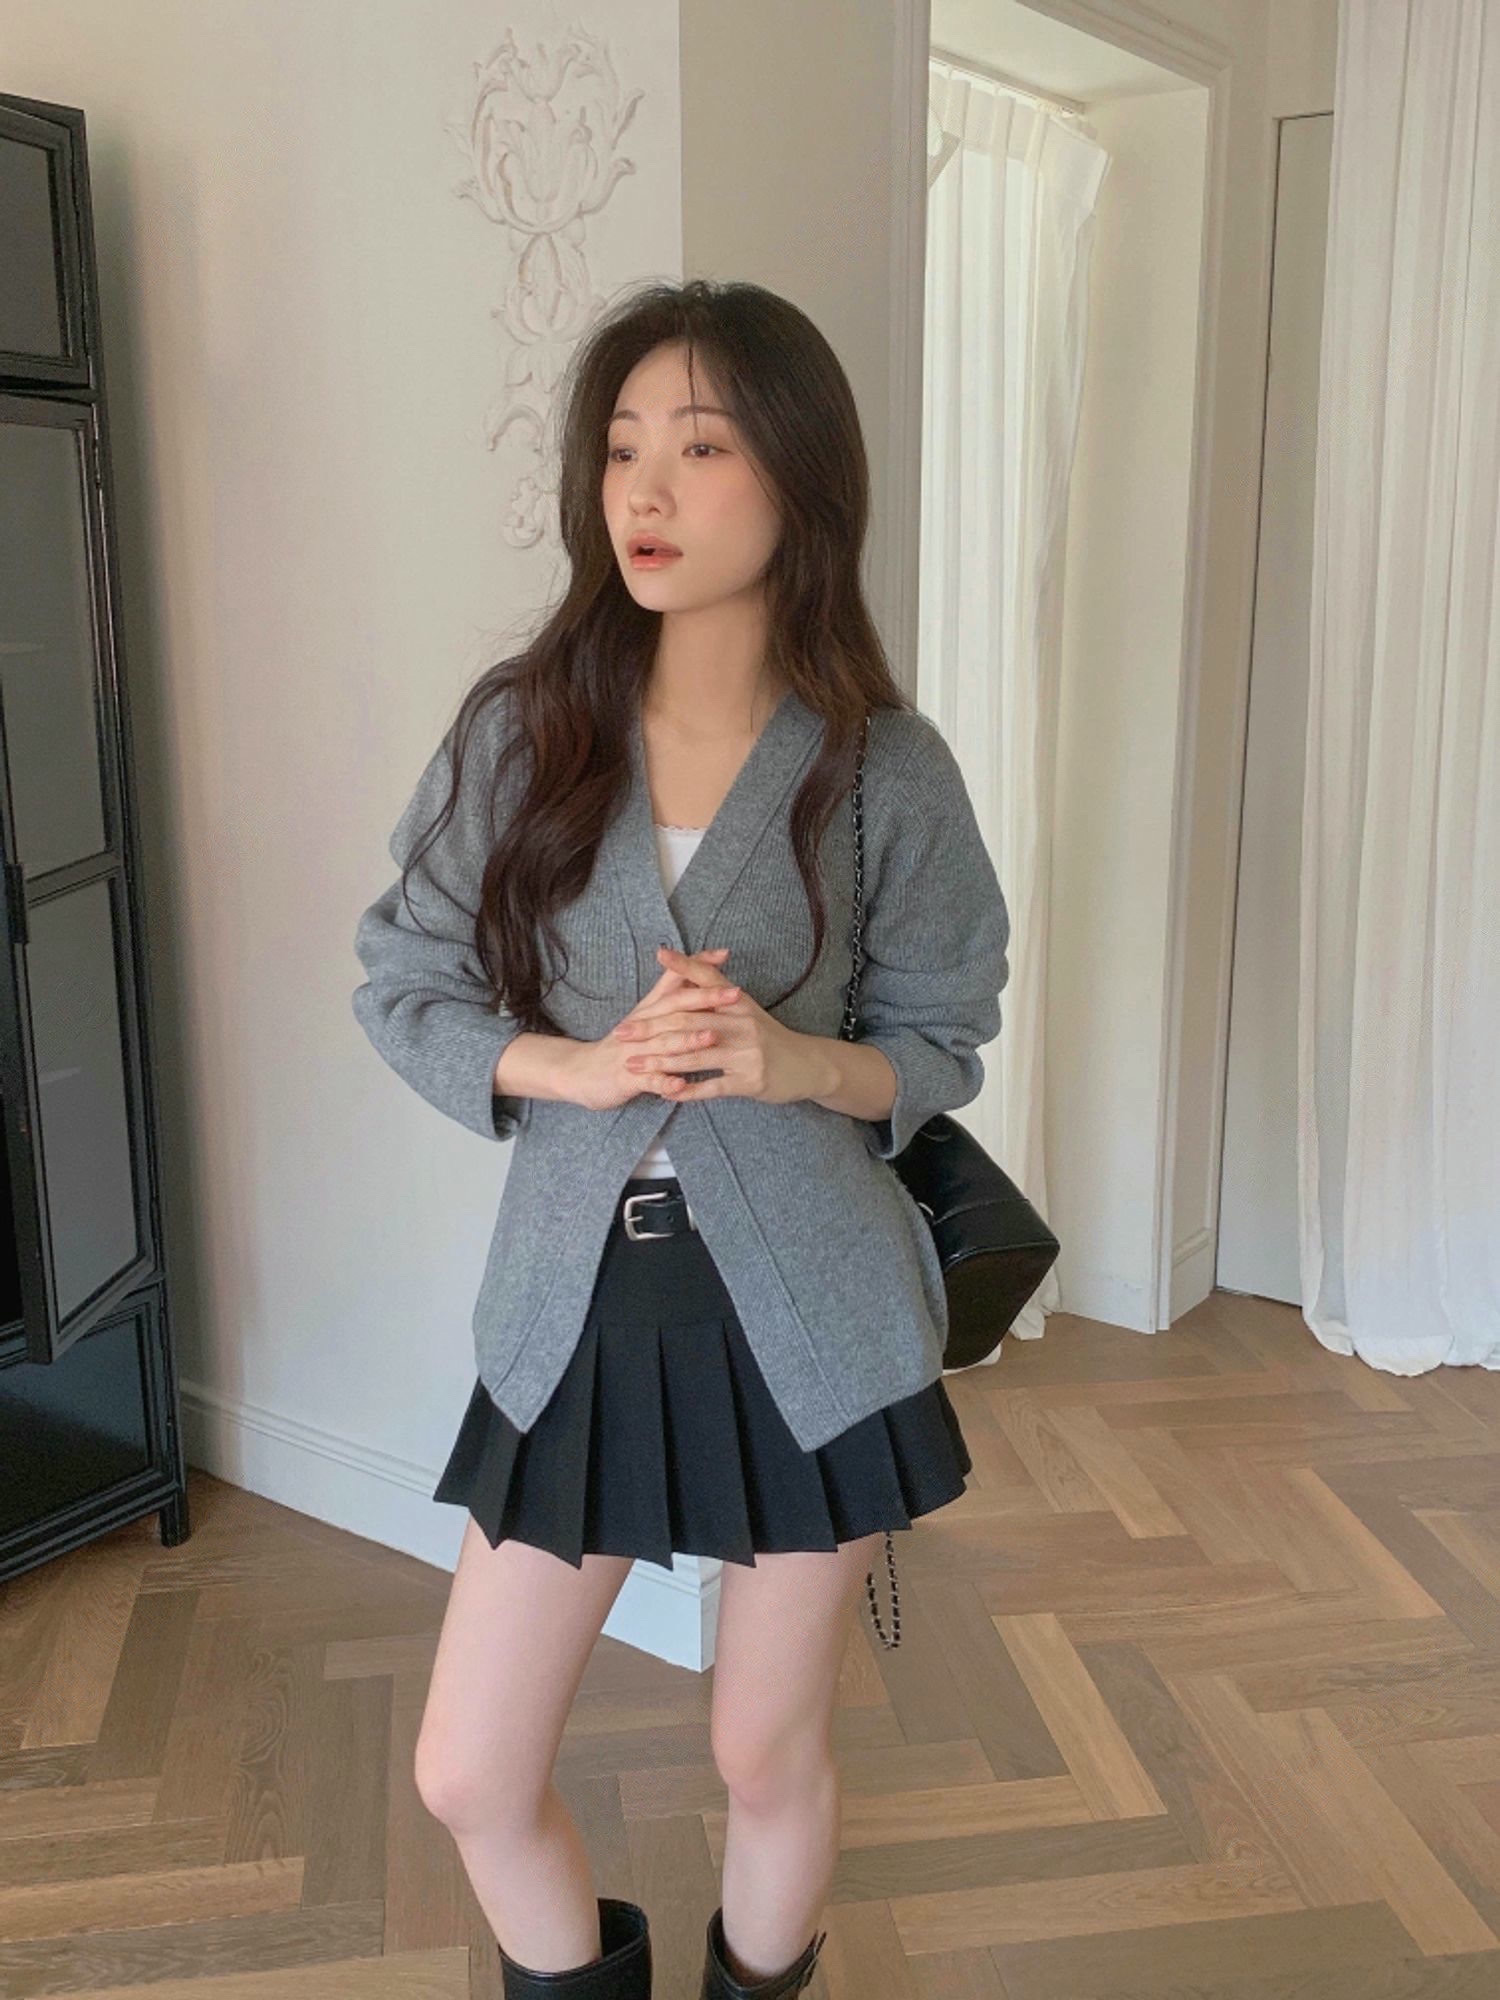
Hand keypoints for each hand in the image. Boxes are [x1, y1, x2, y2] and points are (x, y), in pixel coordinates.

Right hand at [561, 947, 741, 1111]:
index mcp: (651, 1009)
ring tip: (713, 1037)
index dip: (699, 967)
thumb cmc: (624, 1042)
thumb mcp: (647, 1014)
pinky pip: (649, 1080)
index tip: (726, 953)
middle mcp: (644, 1025)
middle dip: (706, 1000)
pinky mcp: (628, 1077)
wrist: (584, 1071)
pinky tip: (682, 1085)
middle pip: (676, 1008)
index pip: (676, 982)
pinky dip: (665, 1082)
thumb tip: (697, 967)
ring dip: (689, 1040)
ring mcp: (636, 1051)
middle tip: (735, 994)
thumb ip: (670, 992)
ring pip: (664, 1043)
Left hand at [612, 944, 828, 1106]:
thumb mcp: (746, 1009)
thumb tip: (688, 966)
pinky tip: (665, 1092)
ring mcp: (746, 1053)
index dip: (684, 965)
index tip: (659, 954)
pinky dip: (686, 1090)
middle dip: (651, 1028)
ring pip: (695, 1055)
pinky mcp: (749, 1081)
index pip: (708, 978)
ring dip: (660, 1062)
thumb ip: (718, 990)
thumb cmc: (769, 1036)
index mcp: (739, 1003)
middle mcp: (742, 1023)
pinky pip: (712, 1086)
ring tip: (633, 1065)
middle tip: (622, 1032)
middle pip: (689, 1021)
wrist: (807, 1066)